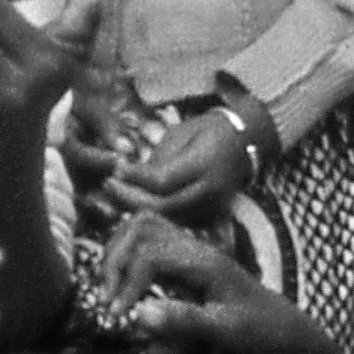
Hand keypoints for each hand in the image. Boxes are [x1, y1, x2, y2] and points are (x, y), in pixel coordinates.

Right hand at [107, 221, 330, 353]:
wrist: (288, 335)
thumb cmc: (263, 334)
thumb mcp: (228, 332)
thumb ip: (185, 321)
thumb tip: (138, 315)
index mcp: (204, 261)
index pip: (148, 255)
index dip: (126, 283)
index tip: (118, 317)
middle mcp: (195, 248)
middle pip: (139, 228)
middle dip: (115, 260)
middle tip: (108, 299)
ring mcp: (192, 253)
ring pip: (143, 228)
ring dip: (119, 253)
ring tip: (112, 290)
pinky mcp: (189, 264)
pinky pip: (152, 243)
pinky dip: (131, 256)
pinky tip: (129, 286)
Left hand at [110, 109, 260, 224]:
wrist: (244, 142)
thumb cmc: (207, 131)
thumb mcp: (180, 133)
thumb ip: (157, 158)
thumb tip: (128, 175)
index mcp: (205, 163)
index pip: (162, 181)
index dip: (134, 177)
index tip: (115, 168)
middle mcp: (212, 189)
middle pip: (164, 206)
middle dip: (131, 198)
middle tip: (109, 184)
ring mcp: (214, 206)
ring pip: (169, 218)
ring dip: (139, 209)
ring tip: (116, 194)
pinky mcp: (212, 215)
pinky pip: (178, 221)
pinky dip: (155, 216)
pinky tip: (135, 204)